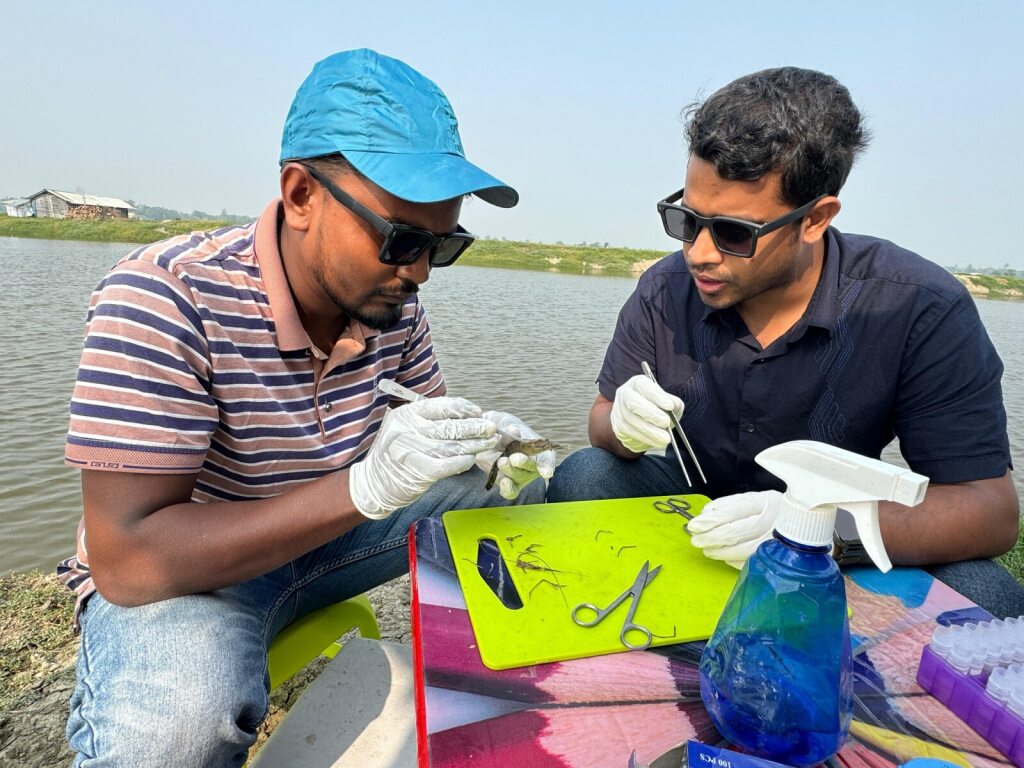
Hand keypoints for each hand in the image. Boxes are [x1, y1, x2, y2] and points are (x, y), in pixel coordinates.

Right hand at [350, 397, 498, 518]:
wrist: (373, 484)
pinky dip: (462, 462)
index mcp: (405, 414)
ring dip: (474, 444)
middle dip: (474, 427)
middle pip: (449, 426)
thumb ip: (429, 421)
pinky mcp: (417, 471)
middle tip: (491, 428)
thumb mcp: (405, 428)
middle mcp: (406, 430)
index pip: (440, 406)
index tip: (478, 411)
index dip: (463, 408)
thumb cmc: (396, 454)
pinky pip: (447, 465)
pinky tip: (472, 460)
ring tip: (489, 442)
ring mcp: (411, 451)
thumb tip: (466, 417)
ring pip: (451, 446)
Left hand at [474, 411, 556, 499]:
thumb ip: (508, 429)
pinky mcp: (506, 482)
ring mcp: (519, 475)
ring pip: (519, 477)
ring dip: (512, 471)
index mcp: (537, 448)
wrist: (486, 436)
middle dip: (524, 463)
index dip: (547, 466)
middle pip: (531, 468)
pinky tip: (503, 482)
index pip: (546, 458)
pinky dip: (508, 489)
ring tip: (502, 462)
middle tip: (515, 458)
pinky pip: (510, 491)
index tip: (545, 472)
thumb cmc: (502, 428)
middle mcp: (530, 464)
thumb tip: (513, 431)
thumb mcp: (505, 424)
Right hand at [610, 374, 683, 453]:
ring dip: (650, 430)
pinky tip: (657, 442)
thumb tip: (674, 404)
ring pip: (631, 419)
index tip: (670, 406)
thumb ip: (674, 402)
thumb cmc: (657, 409)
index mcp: (638, 383)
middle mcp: (625, 393)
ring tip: (665, 438)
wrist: (642, 423)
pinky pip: (630, 432)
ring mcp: (619, 409)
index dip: (657, 396)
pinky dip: (645, 438)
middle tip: (666, 422)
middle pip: (633, 402)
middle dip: (651, 413)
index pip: (645, 386)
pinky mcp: (618, 425)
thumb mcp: (669, 403)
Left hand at [687, 491, 782, 568]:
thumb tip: (706, 514)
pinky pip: (752, 561)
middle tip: (696, 541)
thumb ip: (728, 504)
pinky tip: (725, 556)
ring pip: (742, 549)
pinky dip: (734, 560)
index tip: (694, 525)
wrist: (806, 521)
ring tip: (707, 550)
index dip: (711, 520)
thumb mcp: (753, 499)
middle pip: (736, 531)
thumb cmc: (772, 509)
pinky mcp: (778, 557)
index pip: (733, 511)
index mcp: (765, 501)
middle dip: (711, 537)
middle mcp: (772, 521)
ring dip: (720, 551)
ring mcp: (776, 540)